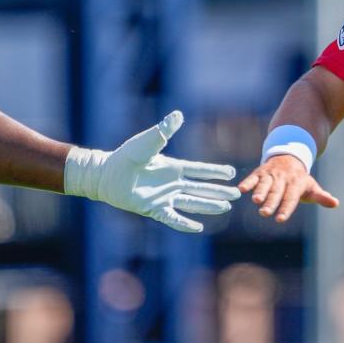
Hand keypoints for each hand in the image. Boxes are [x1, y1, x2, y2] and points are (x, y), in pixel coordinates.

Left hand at [65, 111, 240, 232]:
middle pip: (201, 189)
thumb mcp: (148, 141)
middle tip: (237, 195)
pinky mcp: (154, 209)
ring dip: (209, 206)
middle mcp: (172, 183)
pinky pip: (173, 218)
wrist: (106, 174)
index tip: (232, 173)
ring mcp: (165, 197)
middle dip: (219, 192)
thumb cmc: (126, 156)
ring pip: (193, 203)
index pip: (200, 170)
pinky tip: (198, 228)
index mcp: (173, 167)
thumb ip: (164, 130)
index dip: (216, 172)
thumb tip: (178, 114)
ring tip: (225, 208)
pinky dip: (185, 224)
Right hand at [238, 154, 338, 221]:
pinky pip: (253, 177)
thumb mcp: (311, 187)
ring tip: (256, 201)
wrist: (289, 156)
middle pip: (277, 192)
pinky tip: (241, 189)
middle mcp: (283, 179)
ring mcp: (271, 174)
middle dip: (271, 202)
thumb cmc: (300, 179)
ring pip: (265, 184)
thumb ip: (321, 196)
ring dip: (260, 191)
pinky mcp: (260, 172)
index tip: (280, 219)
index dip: (286, 208)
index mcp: (296, 184)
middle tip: (265, 213)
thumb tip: (336, 203)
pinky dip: (247, 182)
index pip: (291, 198)